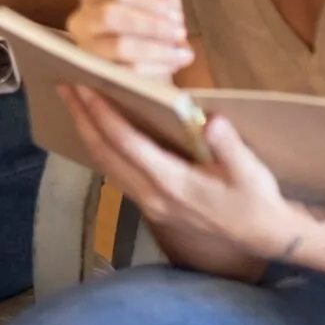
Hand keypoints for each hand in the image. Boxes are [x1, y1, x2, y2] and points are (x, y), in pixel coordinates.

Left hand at [61, 84, 302, 261]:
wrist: (262, 238)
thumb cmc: (256, 200)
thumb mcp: (251, 172)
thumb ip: (229, 146)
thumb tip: (211, 121)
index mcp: (173, 183)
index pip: (127, 143)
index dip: (102, 114)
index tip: (83, 87)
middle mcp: (152, 195)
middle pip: (104, 153)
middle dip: (81, 118)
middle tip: (62, 86)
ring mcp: (148, 203)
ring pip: (105, 165)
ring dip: (86, 133)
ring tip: (73, 103)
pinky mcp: (150, 206)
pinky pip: (115, 173)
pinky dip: (101, 149)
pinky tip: (97, 132)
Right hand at [68, 0, 192, 80]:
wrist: (145, 70)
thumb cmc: (147, 32)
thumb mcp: (158, 8)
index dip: (150, 0)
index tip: (175, 13)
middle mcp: (81, 21)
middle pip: (111, 15)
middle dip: (151, 24)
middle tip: (180, 31)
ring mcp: (87, 50)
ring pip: (119, 46)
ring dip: (157, 48)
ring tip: (181, 52)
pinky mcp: (97, 75)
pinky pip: (127, 71)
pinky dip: (155, 67)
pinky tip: (172, 64)